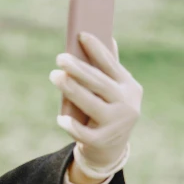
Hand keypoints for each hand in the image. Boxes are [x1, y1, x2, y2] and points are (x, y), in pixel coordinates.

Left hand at [49, 32, 142, 176]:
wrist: (111, 148)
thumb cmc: (108, 109)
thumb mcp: (113, 90)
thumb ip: (108, 68)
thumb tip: (109, 38)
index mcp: (129, 87)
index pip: (111, 65)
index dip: (97, 50)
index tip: (81, 35)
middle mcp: (126, 104)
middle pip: (99, 83)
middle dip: (79, 69)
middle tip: (60, 57)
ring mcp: (116, 124)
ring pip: (91, 105)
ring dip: (72, 89)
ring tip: (54, 75)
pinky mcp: (103, 141)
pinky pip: (84, 133)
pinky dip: (72, 125)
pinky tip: (60, 118)